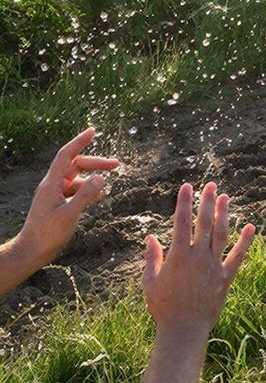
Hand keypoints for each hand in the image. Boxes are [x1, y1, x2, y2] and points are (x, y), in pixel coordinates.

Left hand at [16, 126, 118, 268]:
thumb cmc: (47, 234)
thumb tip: (101, 177)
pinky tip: (98, 197)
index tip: (93, 131)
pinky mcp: (58, 203)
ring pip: (77, 177)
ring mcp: (55, 194)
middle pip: (76, 165)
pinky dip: (88, 189)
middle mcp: (53, 185)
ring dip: (93, 177)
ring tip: (109, 184)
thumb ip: (86, 195)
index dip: (79, 141)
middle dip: (96, 163)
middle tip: (116, 165)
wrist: (31, 251)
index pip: (66, 155)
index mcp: (51, 184)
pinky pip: (76, 189)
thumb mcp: (69, 214)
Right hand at [143, 182, 254, 339]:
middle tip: (210, 185)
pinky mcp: (226, 276)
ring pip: (221, 234)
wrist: (183, 330)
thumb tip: (149, 237)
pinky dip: (245, 241)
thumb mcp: (150, 282)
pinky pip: (238, 256)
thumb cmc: (163, 306)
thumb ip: (151, 257)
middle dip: (207, 202)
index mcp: (178, 256)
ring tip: (225, 197)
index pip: (181, 223)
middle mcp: (198, 257)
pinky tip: (251, 227)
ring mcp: (214, 266)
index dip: (184, 203)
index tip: (187, 186)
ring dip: (224, 215)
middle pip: (204, 223)